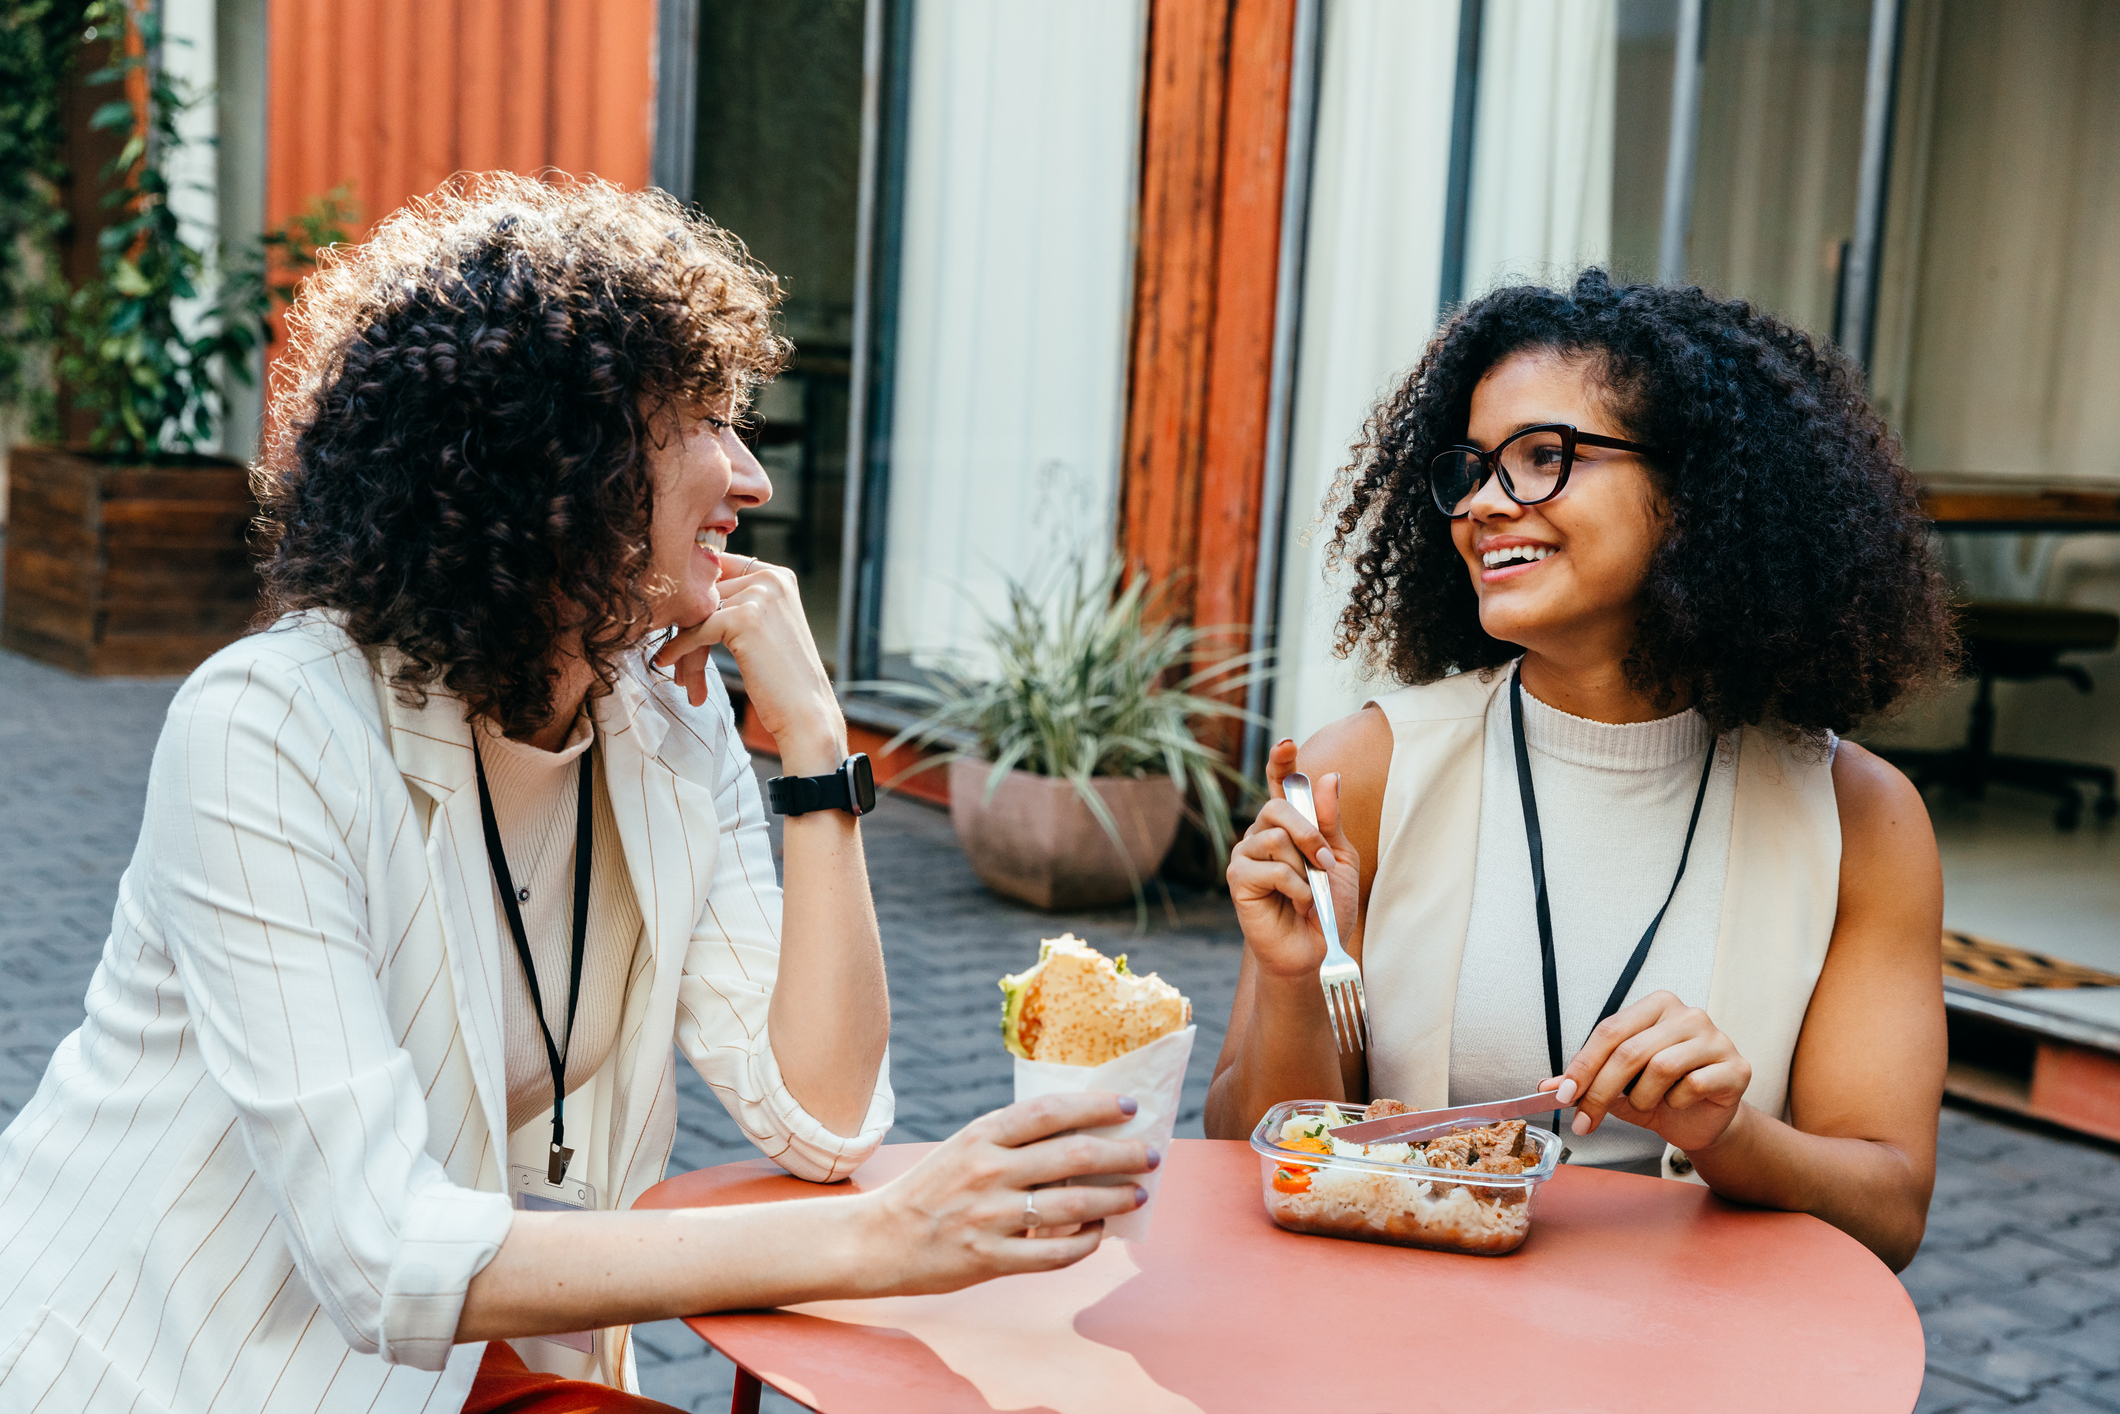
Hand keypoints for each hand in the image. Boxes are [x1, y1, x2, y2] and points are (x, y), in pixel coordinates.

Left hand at [652, 555, 844, 772]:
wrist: (806, 712)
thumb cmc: (784, 677)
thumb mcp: (767, 626)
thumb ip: (739, 602)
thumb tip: (689, 591)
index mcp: (778, 576)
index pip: (720, 568)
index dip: (696, 592)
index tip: (674, 613)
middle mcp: (771, 579)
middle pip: (708, 593)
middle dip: (687, 623)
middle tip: (675, 655)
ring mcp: (759, 596)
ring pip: (700, 612)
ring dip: (682, 640)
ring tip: (675, 667)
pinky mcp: (744, 619)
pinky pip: (697, 630)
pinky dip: (679, 648)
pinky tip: (667, 661)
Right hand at [853, 1093, 1156, 1295]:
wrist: (877, 1239)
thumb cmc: (930, 1189)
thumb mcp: (965, 1148)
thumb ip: (1012, 1140)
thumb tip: (1080, 1134)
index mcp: (982, 1135)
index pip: (1050, 1111)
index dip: (1096, 1106)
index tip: (1130, 1106)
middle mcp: (988, 1170)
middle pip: (1073, 1155)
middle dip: (1122, 1154)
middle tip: (1151, 1155)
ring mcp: (990, 1216)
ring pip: (1073, 1204)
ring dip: (1115, 1198)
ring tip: (1137, 1194)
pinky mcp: (990, 1257)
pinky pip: (1054, 1252)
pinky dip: (1086, 1242)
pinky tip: (1099, 1233)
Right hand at [1226, 738, 1360, 979]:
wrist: (1317, 949)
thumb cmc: (1327, 906)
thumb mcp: (1339, 858)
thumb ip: (1329, 821)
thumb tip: (1327, 776)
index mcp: (1286, 826)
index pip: (1279, 785)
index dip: (1280, 762)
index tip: (1288, 744)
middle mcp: (1260, 835)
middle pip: (1278, 806)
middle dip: (1309, 831)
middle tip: (1325, 860)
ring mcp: (1246, 856)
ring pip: (1275, 837)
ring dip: (1305, 866)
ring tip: (1313, 891)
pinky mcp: (1237, 880)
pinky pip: (1272, 867)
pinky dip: (1296, 887)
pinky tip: (1299, 905)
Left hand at [1543, 991, 1751, 1154]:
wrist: (1701, 1121)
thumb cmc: (1658, 1094)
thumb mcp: (1615, 1086)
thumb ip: (1583, 1080)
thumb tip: (1547, 1087)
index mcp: (1655, 1006)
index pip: (1609, 1031)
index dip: (1582, 1066)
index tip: (1562, 1096)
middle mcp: (1688, 1014)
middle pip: (1630, 1051)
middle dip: (1600, 1091)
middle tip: (1583, 1121)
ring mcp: (1716, 1038)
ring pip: (1660, 1067)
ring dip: (1642, 1098)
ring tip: (1644, 1105)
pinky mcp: (1736, 1066)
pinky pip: (1693, 1085)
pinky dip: (1676, 1102)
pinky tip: (1678, 1103)